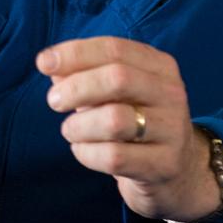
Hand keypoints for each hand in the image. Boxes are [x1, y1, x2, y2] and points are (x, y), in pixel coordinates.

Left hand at [36, 36, 220, 222]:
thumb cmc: (137, 123)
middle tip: (54, 101)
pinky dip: (86, 153)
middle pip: (117, 78)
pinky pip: (114, 156)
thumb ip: (85, 74)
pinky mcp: (164, 165)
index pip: (114, 48)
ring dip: (80, 125)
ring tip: (70, 130)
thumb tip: (50, 64)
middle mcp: (171, 93)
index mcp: (160, 66)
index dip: (75, 53)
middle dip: (76, 87)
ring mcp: (172, 130)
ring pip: (115, 119)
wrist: (178, 174)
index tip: (43, 62)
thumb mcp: (117, 94)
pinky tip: (83, 151)